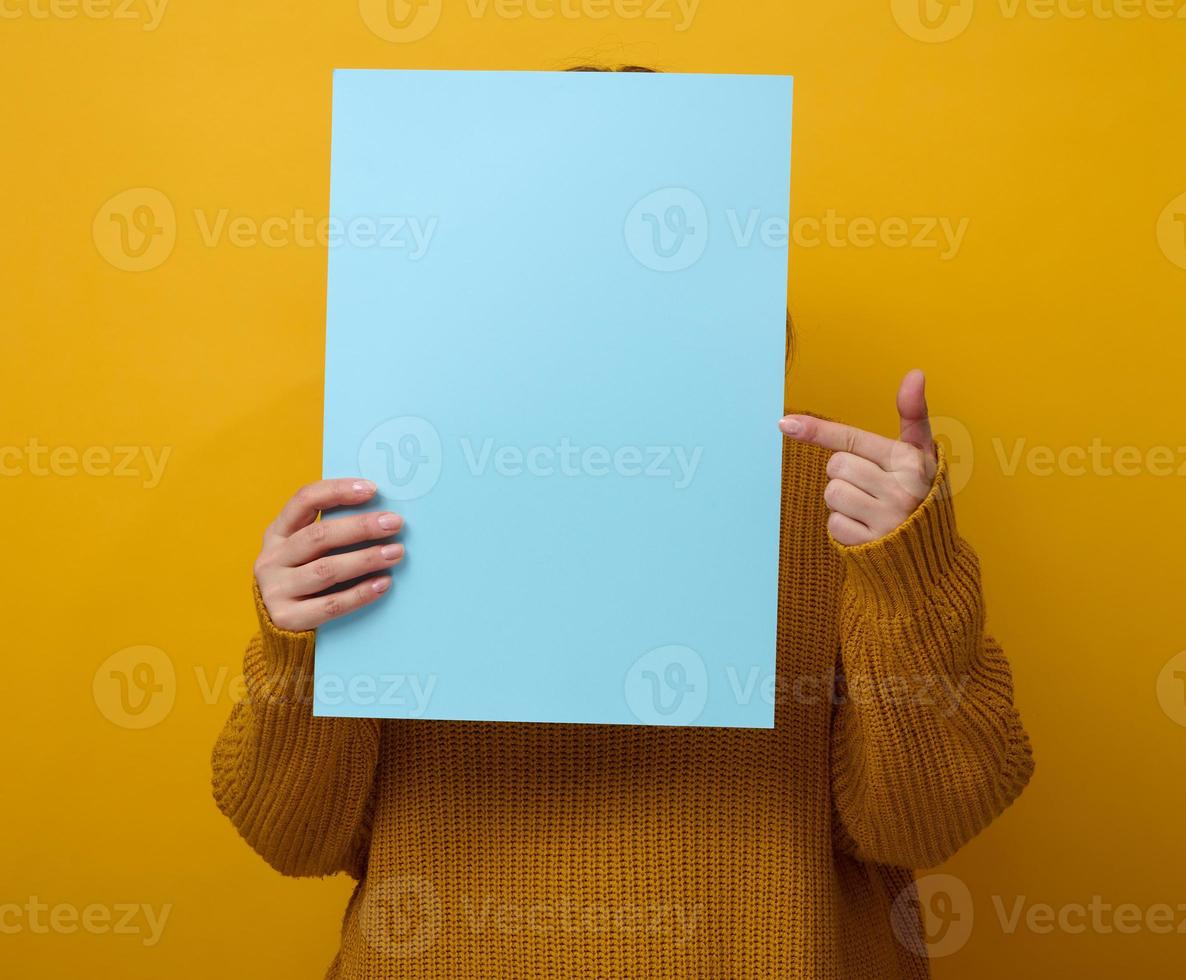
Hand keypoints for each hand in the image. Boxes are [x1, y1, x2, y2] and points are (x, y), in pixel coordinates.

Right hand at [253, 479, 404, 630]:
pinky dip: (360, 593)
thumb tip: (380, 515)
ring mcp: (275, 589)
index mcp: (277, 533)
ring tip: (396, 552)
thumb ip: (330, 534)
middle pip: (319, 535)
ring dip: (365, 559)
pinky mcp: (286, 619)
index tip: (371, 489)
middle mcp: (272, 558)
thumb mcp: (305, 553)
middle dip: (361, 527)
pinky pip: (330, 605)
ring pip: (326, 570)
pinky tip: (383, 583)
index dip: (337, 490)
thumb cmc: (304, 580)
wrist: (279, 632)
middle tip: (395, 523)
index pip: (304, 500)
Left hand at [778, 369, 937, 544]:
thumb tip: (915, 373)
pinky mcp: (871, 545)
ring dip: (842, 501)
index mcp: (911, 461)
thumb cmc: (920, 490)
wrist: (930, 550)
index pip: (853, 440)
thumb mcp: (922, 452)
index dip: (818, 431)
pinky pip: (834, 525)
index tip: (785, 424)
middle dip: (846, 474)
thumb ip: (913, 414)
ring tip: (870, 507)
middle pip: (837, 466)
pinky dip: (844, 527)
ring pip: (832, 493)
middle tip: (872, 486)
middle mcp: (901, 489)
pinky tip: (866, 528)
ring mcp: (887, 520)